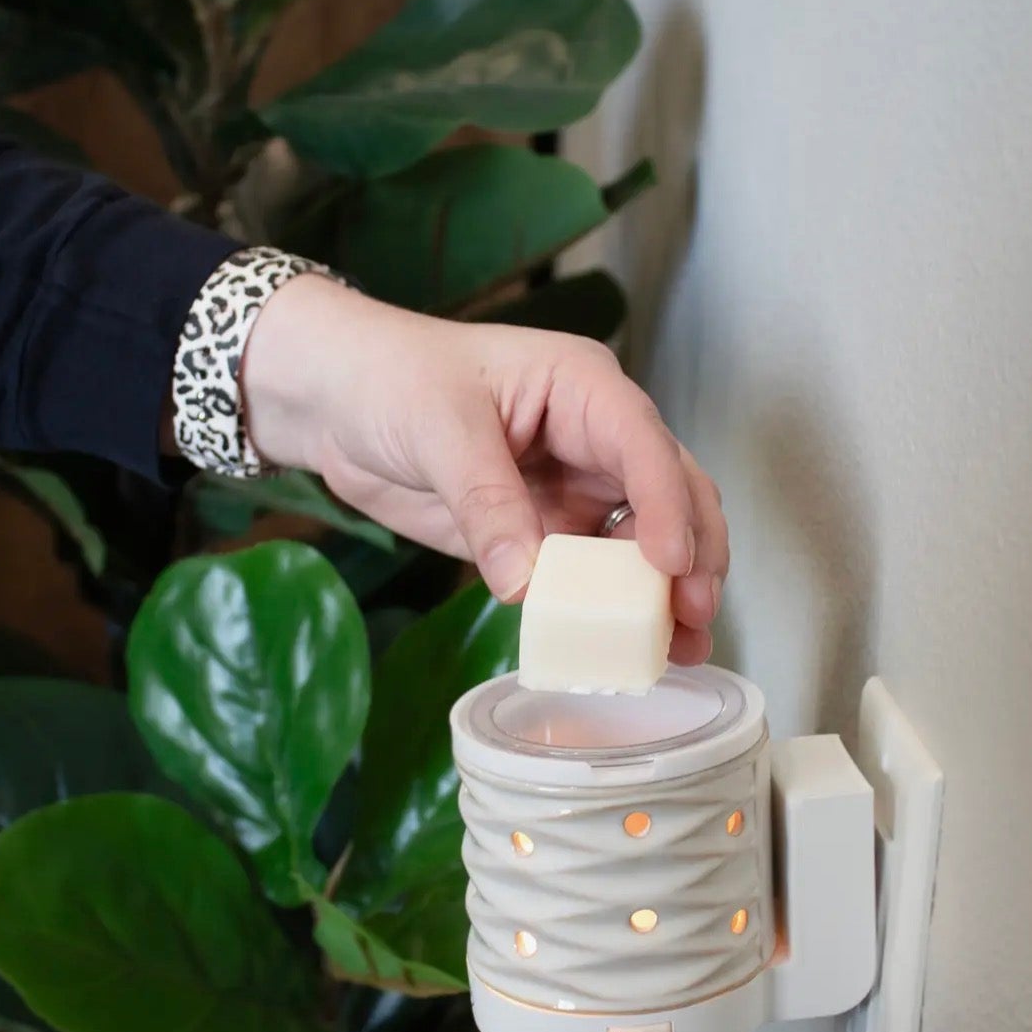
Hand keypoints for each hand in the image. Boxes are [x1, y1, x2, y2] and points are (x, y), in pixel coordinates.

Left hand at [241, 273, 728, 663]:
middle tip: (693, 615)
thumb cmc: (393, 380)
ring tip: (681, 649)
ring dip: (667, 594)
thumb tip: (525, 585)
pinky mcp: (550, 533)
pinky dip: (612, 613)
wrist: (338, 403)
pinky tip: (626, 651)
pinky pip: (593, 578)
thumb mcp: (438, 430)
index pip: (644, 444)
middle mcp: (597, 439)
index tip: (671, 563)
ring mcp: (578, 488)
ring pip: (646, 542)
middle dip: (693, 554)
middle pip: (672, 493)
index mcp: (583, 388)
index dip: (667, 503)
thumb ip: (486, 503)